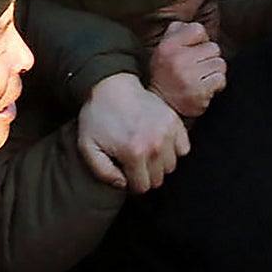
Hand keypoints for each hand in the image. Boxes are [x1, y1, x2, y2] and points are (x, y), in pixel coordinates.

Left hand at [76, 73, 189, 193]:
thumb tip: (123, 184)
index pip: (142, 186)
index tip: (125, 173)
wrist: (112, 86)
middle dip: (145, 175)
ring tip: (145, 152)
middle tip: (134, 163)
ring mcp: (168, 132)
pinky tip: (159, 143)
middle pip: (158, 179)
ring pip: (171, 166)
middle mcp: (155, 145)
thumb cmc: (98, 116)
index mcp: (133, 153)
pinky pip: (184, 148)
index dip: (132, 183)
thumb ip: (103, 172)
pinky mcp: (174, 121)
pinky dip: (174, 149)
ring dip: (159, 164)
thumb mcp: (88, 147)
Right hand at [148, 21, 226, 118]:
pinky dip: (216, 85)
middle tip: (198, 69)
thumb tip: (193, 25)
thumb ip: (177, 32)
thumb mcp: (164, 49)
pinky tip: (205, 88)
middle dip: (209, 58)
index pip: (198, 29)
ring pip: (220, 64)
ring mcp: (188, 77)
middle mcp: (177, 59)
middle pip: (214, 48)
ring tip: (201, 79)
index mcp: (168, 46)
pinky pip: (221, 80)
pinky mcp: (199, 93)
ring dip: (214, 73)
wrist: (161, 106)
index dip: (201, 40)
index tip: (194, 51)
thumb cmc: (167, 74)